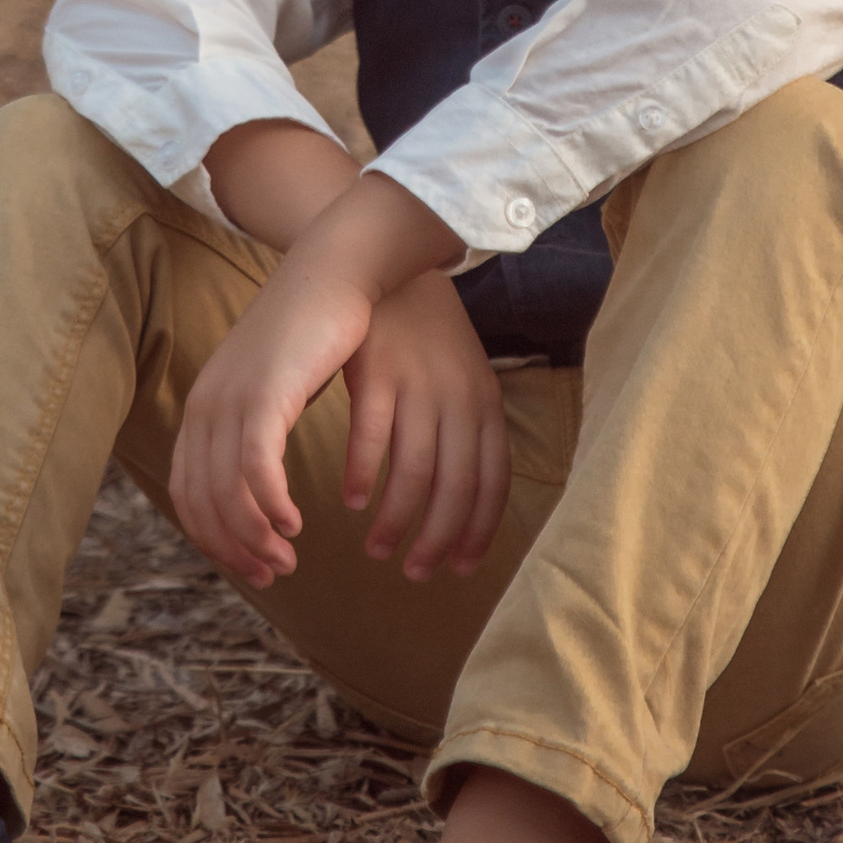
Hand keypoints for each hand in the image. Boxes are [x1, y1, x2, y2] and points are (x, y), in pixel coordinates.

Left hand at [171, 247, 374, 587]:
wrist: (333, 271)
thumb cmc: (315, 331)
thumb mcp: (275, 386)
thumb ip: (260, 429)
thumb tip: (261, 475)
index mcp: (204, 407)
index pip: (190, 494)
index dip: (216, 539)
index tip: (253, 565)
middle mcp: (207, 405)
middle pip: (202, 501)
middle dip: (234, 549)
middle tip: (273, 575)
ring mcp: (231, 398)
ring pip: (227, 491)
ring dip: (254, 537)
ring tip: (287, 559)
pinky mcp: (264, 393)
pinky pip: (256, 467)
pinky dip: (270, 504)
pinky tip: (293, 524)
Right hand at [342, 272, 509, 582]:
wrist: (392, 268)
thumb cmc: (426, 340)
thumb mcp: (463, 382)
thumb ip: (467, 435)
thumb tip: (467, 505)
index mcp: (486, 405)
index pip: (492, 484)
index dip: (477, 532)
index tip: (459, 569)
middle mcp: (458, 399)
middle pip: (455, 489)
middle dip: (436, 541)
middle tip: (415, 573)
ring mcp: (418, 385)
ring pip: (413, 473)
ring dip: (396, 520)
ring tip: (377, 548)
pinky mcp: (377, 372)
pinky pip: (371, 437)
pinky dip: (361, 475)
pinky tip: (350, 499)